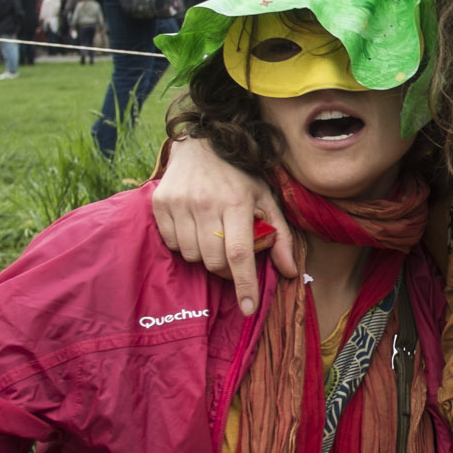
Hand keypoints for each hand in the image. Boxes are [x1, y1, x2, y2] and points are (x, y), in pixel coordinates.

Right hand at [151, 136, 293, 314]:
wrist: (201, 144)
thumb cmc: (239, 176)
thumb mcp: (266, 199)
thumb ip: (279, 236)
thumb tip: (291, 271)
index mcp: (237, 203)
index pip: (239, 253)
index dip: (244, 284)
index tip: (248, 308)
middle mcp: (206, 203)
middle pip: (213, 261)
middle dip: (225, 269)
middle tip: (231, 256)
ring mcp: (180, 203)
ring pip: (191, 256)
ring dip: (204, 255)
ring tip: (212, 236)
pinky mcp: (160, 204)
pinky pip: (172, 244)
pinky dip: (184, 244)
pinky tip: (194, 226)